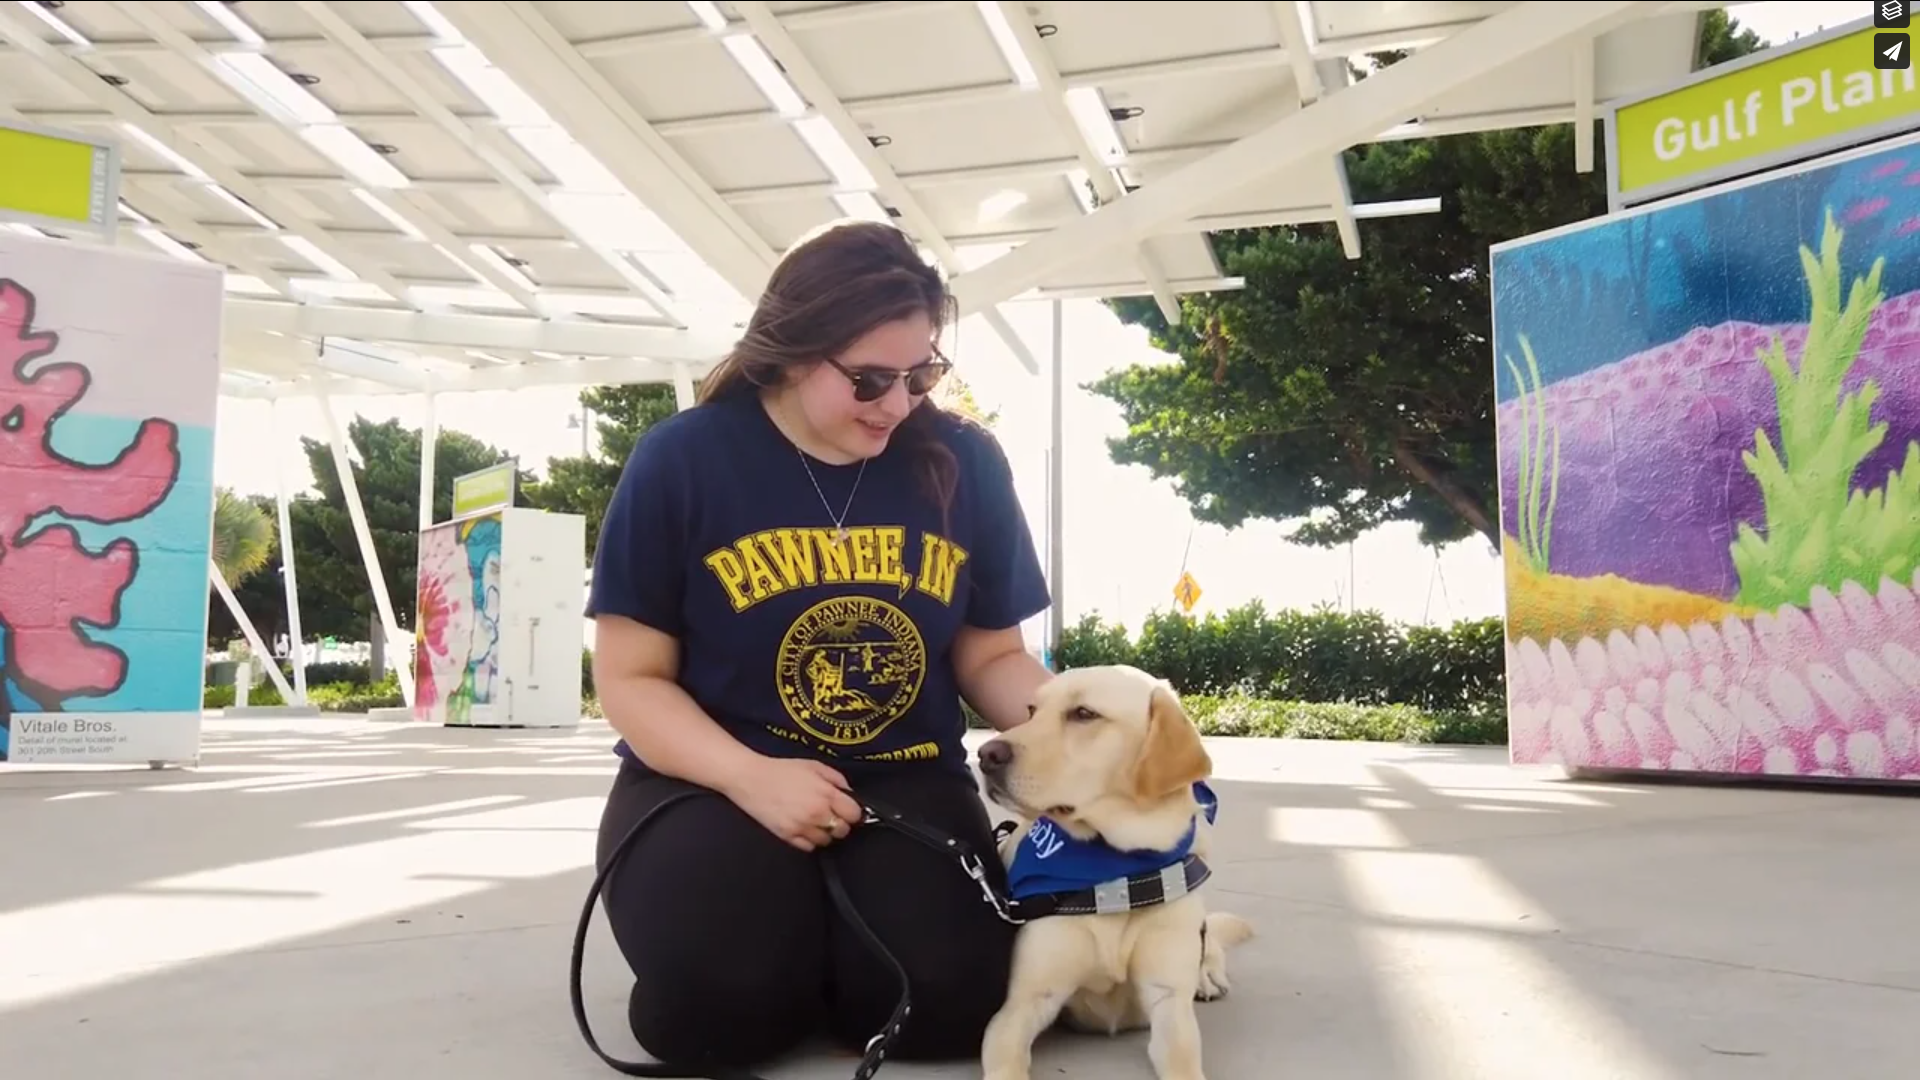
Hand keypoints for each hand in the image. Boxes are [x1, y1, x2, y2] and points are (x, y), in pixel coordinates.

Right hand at [726, 756, 863, 851]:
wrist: (750, 778)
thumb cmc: (781, 770)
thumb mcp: (814, 766)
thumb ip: (836, 779)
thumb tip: (849, 793)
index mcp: (825, 793)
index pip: (854, 814)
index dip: (852, 812)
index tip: (847, 809)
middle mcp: (816, 813)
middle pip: (843, 830)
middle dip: (840, 823)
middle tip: (830, 814)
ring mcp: (802, 826)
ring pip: (826, 841)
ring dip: (824, 832)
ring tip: (814, 820)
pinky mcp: (787, 836)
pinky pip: (809, 847)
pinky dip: (809, 839)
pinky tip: (803, 827)